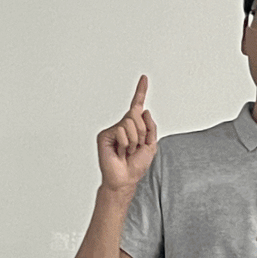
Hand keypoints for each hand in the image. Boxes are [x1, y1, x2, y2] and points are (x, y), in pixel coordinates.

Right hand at [95, 76, 157, 198]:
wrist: (125, 179)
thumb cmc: (136, 165)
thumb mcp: (151, 145)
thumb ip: (151, 127)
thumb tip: (144, 110)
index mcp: (134, 126)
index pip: (137, 106)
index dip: (141, 91)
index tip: (144, 78)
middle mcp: (123, 125)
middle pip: (136, 115)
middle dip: (141, 133)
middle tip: (136, 147)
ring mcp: (113, 130)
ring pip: (129, 123)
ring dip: (134, 140)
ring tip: (128, 151)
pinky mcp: (105, 135)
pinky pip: (121, 131)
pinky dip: (124, 143)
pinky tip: (120, 152)